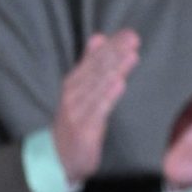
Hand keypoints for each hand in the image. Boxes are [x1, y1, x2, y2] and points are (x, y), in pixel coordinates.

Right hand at [53, 30, 141, 184]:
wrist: (58, 157)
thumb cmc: (75, 118)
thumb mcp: (80, 89)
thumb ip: (89, 63)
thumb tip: (99, 36)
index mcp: (74, 83)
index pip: (93, 60)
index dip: (111, 46)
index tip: (129, 33)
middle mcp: (73, 95)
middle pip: (95, 71)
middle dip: (115, 53)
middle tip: (133, 39)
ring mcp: (77, 112)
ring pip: (96, 88)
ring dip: (114, 70)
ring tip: (131, 56)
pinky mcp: (83, 129)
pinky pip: (96, 111)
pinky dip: (107, 96)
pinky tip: (119, 84)